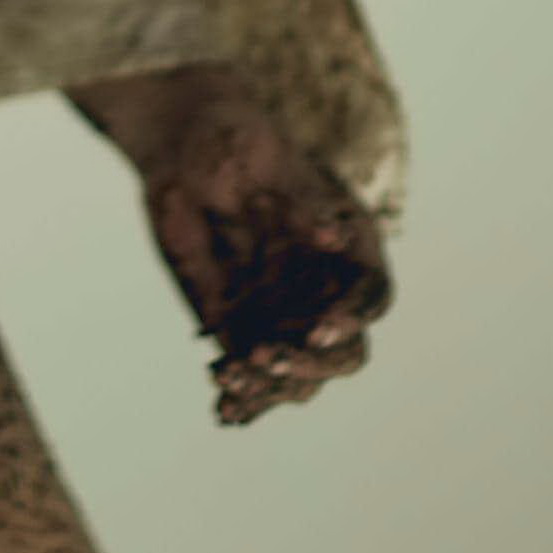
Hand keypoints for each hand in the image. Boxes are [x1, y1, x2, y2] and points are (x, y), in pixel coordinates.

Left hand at [72, 61, 393, 424]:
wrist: (182, 150)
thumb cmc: (236, 141)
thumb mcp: (267, 162)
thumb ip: (303, 205)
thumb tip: (334, 237)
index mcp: (349, 246)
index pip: (370, 295)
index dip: (353, 316)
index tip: (323, 328)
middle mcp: (323, 288)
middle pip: (342, 351)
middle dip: (312, 361)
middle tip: (269, 355)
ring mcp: (284, 311)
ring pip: (296, 371)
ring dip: (271, 385)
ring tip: (231, 379)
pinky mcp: (240, 324)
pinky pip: (250, 371)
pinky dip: (241, 395)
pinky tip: (222, 411)